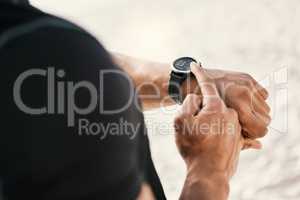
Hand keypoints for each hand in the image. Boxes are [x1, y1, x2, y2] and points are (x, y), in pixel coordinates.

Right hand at [175, 66, 260, 199]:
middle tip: (191, 124)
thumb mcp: (181, 121)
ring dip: (208, 121)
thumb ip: (189, 102)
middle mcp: (230, 113)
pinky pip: (225, 128)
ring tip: (199, 137)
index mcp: (217, 106)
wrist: (208, 173)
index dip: (198, 74)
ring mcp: (236, 126)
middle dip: (200, 108)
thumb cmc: (192, 147)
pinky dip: (217, 130)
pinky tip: (211, 138)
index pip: (207, 84)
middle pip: (212, 103)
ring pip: (218, 116)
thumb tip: (197, 98)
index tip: (194, 65)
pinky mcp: (238, 138)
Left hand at [184, 66, 270, 138]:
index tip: (245, 131)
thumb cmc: (202, 110)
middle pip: (266, 119)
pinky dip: (256, 99)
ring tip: (241, 110)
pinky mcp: (248, 78)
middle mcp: (245, 96)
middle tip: (241, 121)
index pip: (262, 130)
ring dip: (256, 111)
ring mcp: (247, 86)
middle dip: (255, 122)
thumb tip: (259, 146)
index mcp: (238, 109)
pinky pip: (263, 95)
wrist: (193, 82)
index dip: (253, 133)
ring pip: (265, 107)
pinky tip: (242, 101)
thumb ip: (239, 138)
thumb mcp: (217, 127)